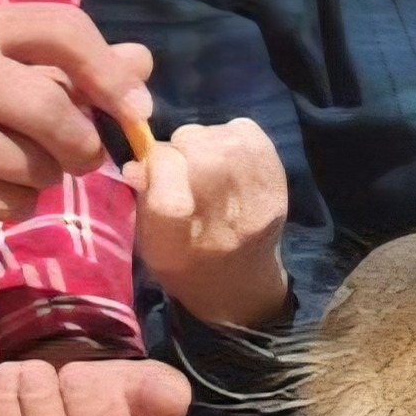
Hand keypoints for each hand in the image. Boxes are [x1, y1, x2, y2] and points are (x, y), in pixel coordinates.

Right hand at [0, 6, 152, 220]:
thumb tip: (142, 62)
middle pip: (52, 112)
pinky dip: (19, 200)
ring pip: (35, 167)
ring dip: (48, 174)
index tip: (135, 106)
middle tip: (82, 153)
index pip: (61, 30)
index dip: (109, 71)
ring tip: (26, 162)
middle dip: (83, 143)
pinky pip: (9, 203)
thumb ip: (68, 59)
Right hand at [126, 118, 289, 328]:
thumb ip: (143, 200)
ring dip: (203, 139)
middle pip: (199, 156)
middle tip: (178, 164)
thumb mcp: (150, 243)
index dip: (156, 166)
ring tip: (200, 159)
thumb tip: (137, 163)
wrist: (240, 283)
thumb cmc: (184, 261)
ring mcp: (258, 202)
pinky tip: (224, 153)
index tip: (151, 166)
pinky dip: (230, 134)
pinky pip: (249, 133)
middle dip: (179, 148)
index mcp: (182, 248)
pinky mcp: (279, 182)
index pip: (170, 196)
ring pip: (222, 139)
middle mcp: (225, 225)